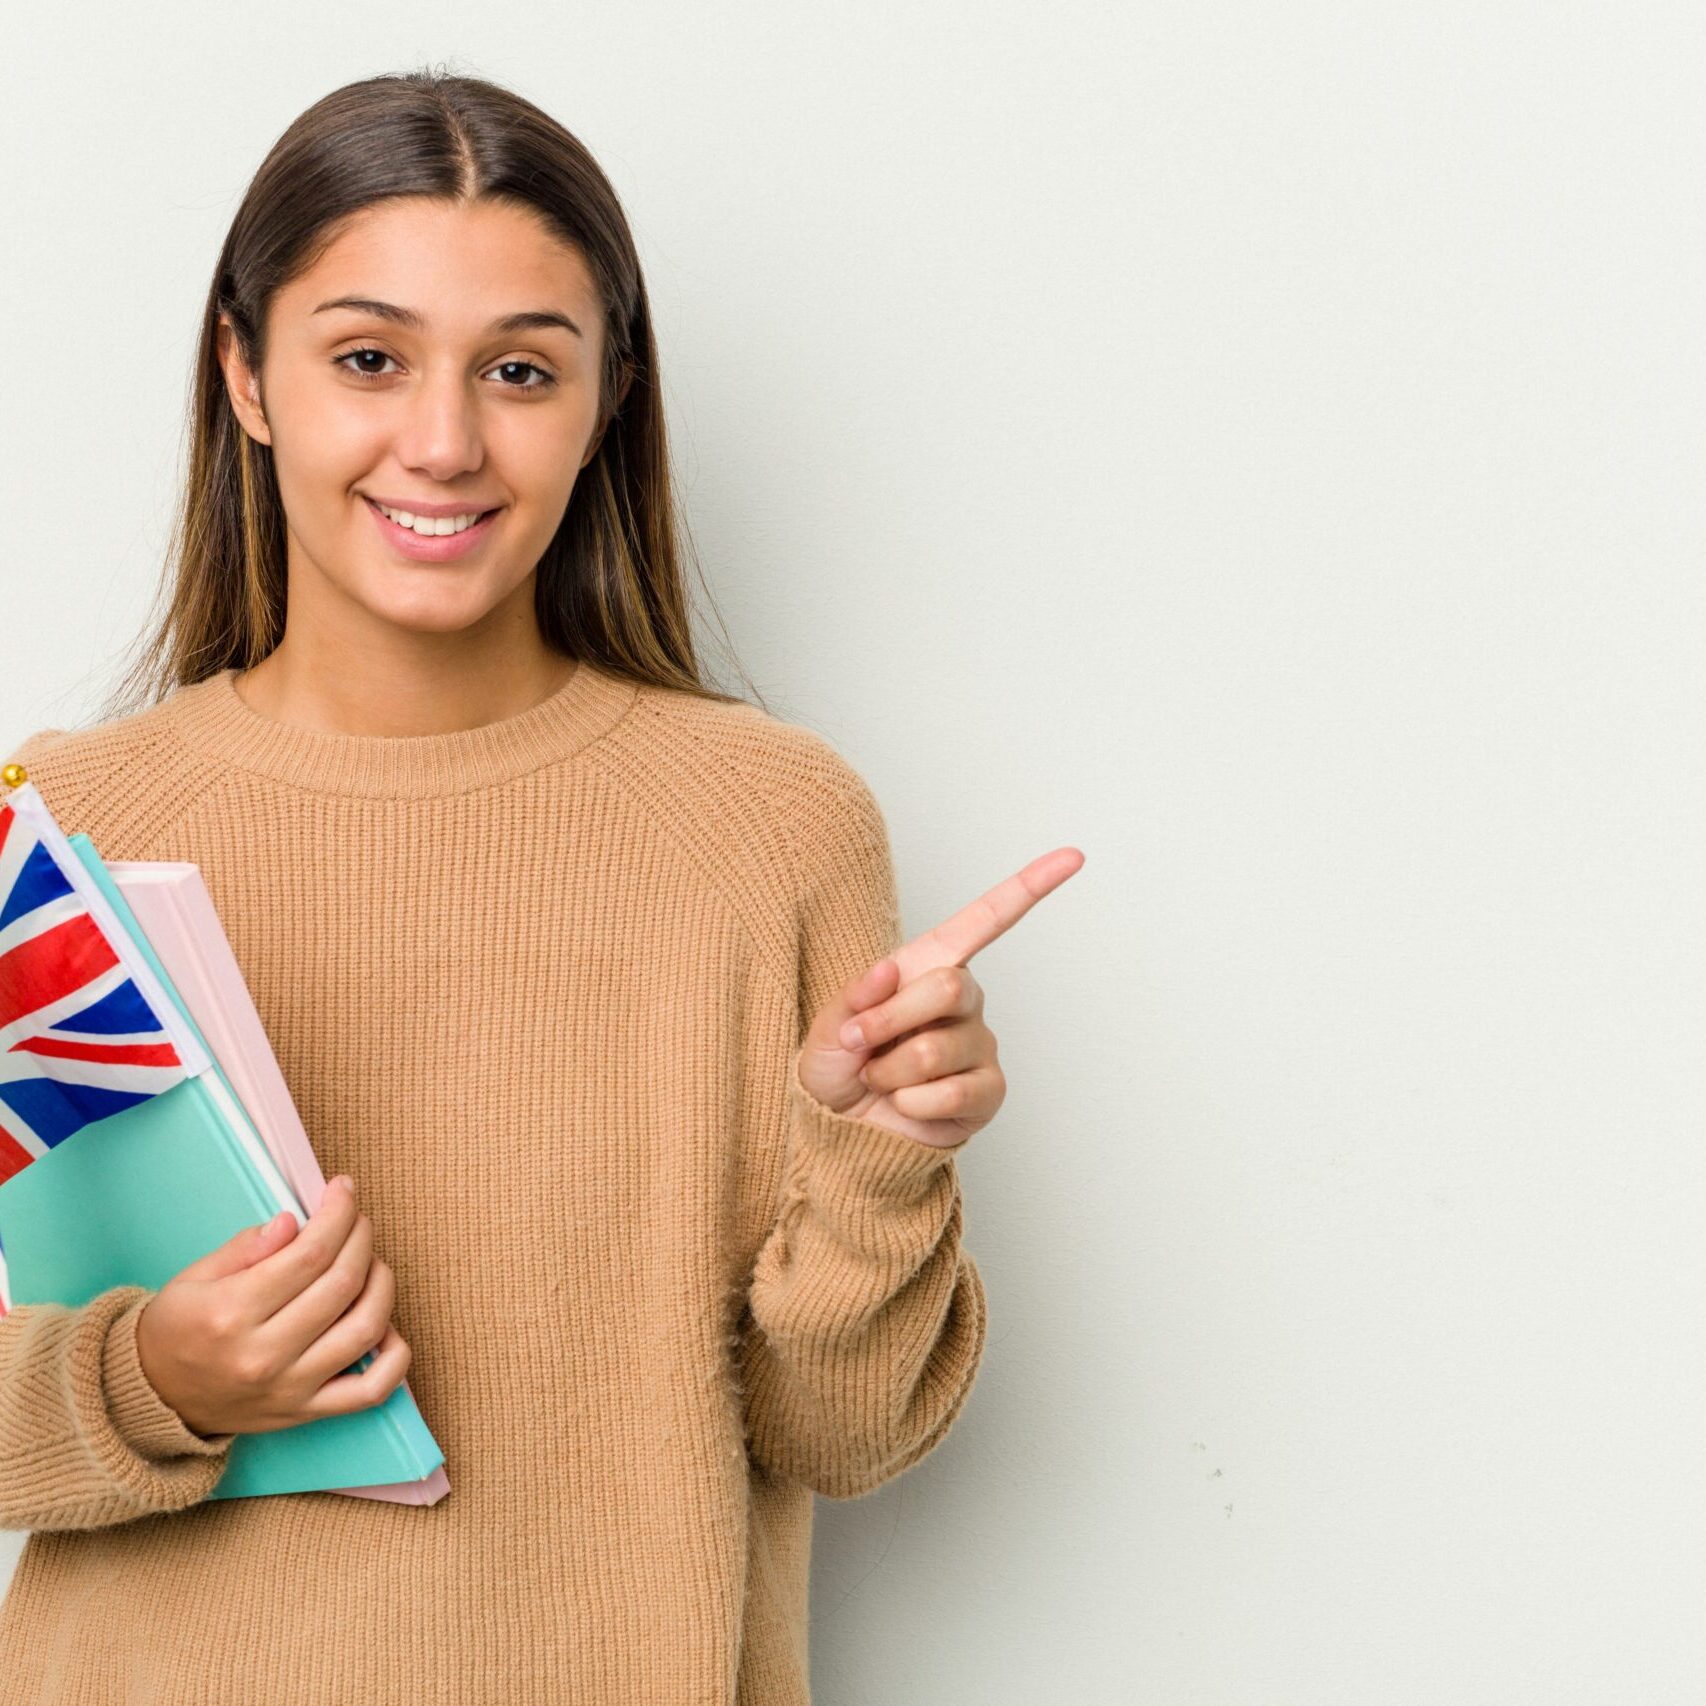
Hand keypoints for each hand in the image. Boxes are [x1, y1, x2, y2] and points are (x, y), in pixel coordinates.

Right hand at [135, 1175, 412, 1438]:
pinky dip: (395, 1358)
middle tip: (357, 1219)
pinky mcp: (306, 1412)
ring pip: (365, 1329)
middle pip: (342, 1284)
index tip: (343, 1190)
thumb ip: (247, 1248)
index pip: (310, 1254)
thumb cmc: (176, 1330)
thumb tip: (293, 1221)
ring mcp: (290, 1388)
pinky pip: (371, 1391)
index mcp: (232, 1313)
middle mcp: (264, 1355)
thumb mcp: (194, 1278)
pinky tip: (387, 1327)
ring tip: (370, 1262)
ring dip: (382, 1284)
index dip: (337, 1214)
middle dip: (361, 1238)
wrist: (153, 1399)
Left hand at [796, 845, 1084, 1148]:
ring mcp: (981, 1046)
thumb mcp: (830, 1024)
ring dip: (889, 1070)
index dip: (1030, 887)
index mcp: (932, 965)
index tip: (1073, 856)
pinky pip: (951, 1093)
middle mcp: (965, 1000)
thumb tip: (888, 970)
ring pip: (937, 1050)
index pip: (987, 919)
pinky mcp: (989, 1093)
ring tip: (880, 1078)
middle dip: (891, 1018)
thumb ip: (855, 997)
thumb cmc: (841, 1065)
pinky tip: (905, 1103)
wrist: (843, 1128)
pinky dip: (910, 1103)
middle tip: (859, 1041)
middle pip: (951, 987)